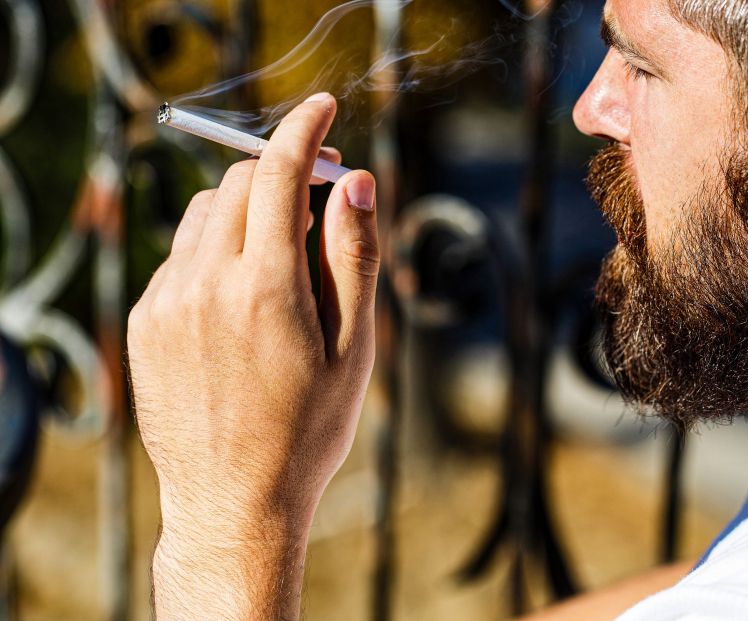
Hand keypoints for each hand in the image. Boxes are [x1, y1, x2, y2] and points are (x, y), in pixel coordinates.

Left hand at [127, 93, 378, 619]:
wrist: (235, 500)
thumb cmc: (309, 428)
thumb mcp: (355, 348)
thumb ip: (354, 256)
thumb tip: (356, 180)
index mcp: (267, 288)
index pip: (280, 172)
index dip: (305, 129)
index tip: (323, 108)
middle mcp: (206, 284)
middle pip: (240, 180)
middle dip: (282, 172)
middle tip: (320, 202)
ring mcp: (166, 302)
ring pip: (205, 212)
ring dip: (247, 210)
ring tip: (281, 264)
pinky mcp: (145, 321)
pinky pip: (180, 254)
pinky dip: (215, 249)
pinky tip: (240, 300)